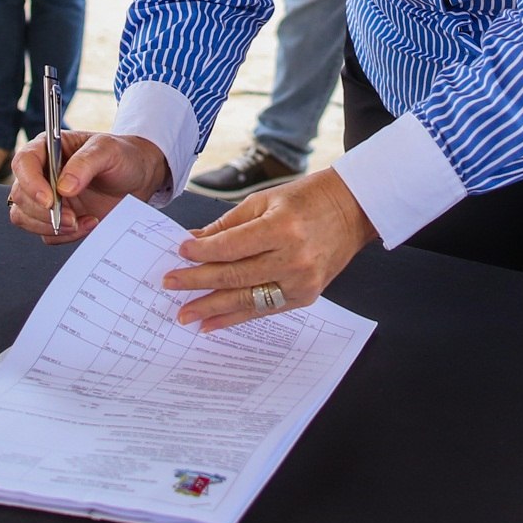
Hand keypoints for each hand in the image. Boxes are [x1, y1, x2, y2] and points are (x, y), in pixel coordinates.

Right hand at [7, 128, 166, 243]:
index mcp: (47, 148)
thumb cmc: (123, 156)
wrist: (139, 178)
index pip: (23, 163)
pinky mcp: (56, 219)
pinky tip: (88, 223)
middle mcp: (42, 173)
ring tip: (82, 220)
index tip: (50, 200)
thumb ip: (86, 163)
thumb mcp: (108, 150)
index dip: (31, 183)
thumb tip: (63, 186)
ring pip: (25, 218)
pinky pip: (45, 234)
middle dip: (44, 212)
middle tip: (72, 216)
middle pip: (21, 195)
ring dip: (52, 226)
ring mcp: (47, 198)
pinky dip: (65, 235)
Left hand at [163, 171, 375, 331]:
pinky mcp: (306, 296)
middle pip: (235, 275)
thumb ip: (228, 224)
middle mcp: (293, 258)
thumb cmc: (307, 199)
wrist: (352, 211)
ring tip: (185, 314)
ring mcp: (302, 282)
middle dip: (198, 282)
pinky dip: (236, 317)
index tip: (179, 253)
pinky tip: (213, 322)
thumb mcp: (264, 200)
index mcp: (282, 228)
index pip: (231, 246)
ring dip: (212, 308)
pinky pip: (264, 310)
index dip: (202, 252)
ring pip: (246, 299)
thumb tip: (194, 242)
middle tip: (170, 285)